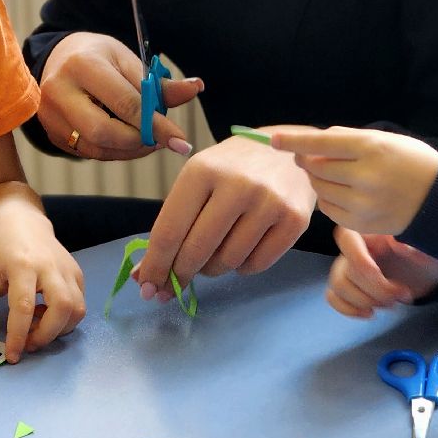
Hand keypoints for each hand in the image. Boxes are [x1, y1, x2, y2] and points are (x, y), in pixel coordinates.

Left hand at [0, 201, 85, 362]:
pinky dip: (66, 318)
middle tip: (28, 343)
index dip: (18, 336)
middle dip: (47, 335)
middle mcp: (50, 266)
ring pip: (77, 309)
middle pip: (62, 308)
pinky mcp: (77, 273)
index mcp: (22, 265)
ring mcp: (67, 269)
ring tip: (37, 327)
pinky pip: (80, 303)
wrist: (23, 221)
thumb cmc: (0, 248)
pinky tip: (47, 313)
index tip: (11, 356)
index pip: (24, 306)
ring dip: (59, 329)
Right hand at [38, 31, 201, 159]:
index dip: (156, 125)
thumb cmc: (99, 56)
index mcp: (83, 65)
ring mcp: (52, 116)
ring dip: (130, 150)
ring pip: (97, 148)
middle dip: (139, 141)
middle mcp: (60, 91)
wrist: (58, 58)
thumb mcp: (128, 60)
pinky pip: (90, 152)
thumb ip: (159, 83)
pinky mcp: (53, 134)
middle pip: (104, 132)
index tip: (180, 140)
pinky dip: (115, 151)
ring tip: (148, 139)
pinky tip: (129, 141)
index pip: (125, 103)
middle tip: (160, 140)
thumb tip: (196, 88)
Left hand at [136, 134, 315, 295]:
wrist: (286, 149)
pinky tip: (242, 248)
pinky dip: (243, 266)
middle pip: (196, 251)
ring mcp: (269, 202)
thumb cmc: (232, 168)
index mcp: (202, 170)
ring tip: (215, 252)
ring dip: (214, 268)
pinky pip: (256, 265)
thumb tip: (143, 276)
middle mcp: (237, 184)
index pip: (169, 231)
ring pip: (227, 262)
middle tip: (177, 282)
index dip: (155, 266)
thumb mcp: (197, 180)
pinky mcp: (294, 219)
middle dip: (181, 273)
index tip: (146, 288)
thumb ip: (171, 224)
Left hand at [270, 126, 437, 235]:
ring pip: (320, 189)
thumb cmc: (410, 161)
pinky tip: (344, 193)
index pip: (321, 143)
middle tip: (313, 157)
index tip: (274, 140)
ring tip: (336, 174)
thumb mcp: (384, 139)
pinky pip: (329, 209)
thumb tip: (311, 143)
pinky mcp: (362, 224)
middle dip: (308, 160)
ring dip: (319, 180)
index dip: (294, 141)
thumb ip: (347, 139)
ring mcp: (363, 204)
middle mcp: (365, 176)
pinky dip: (329, 199)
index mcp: (371, 148)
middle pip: (316, 167)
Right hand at [327, 227, 437, 318]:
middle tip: (402, 295)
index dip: (359, 261)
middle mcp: (355, 246)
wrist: (431, 270)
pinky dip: (347, 309)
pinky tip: (369, 313)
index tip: (380, 275)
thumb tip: (399, 244)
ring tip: (390, 304)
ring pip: (338, 285)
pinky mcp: (350, 286)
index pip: (346, 239)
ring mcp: (349, 266)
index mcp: (369, 229)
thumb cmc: (429, 252)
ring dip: (363, 300)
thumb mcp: (429, 247)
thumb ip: (415, 243)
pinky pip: (334, 297)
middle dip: (374, 289)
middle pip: (345, 270)